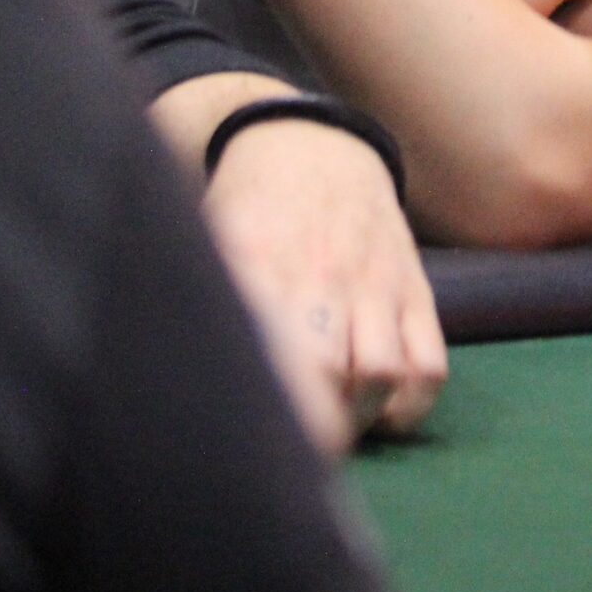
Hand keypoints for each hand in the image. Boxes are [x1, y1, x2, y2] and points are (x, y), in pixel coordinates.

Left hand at [202, 119, 447, 453]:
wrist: (310, 141)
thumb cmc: (247, 208)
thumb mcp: (210, 238)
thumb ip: (193, 296)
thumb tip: (161, 373)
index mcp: (257, 263)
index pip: (270, 353)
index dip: (272, 414)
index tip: (260, 445)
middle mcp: (321, 274)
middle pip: (331, 374)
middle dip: (317, 429)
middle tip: (296, 449)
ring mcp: (374, 281)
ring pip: (383, 372)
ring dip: (361, 414)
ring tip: (335, 420)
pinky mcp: (412, 286)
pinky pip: (430, 364)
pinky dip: (409, 403)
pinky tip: (379, 406)